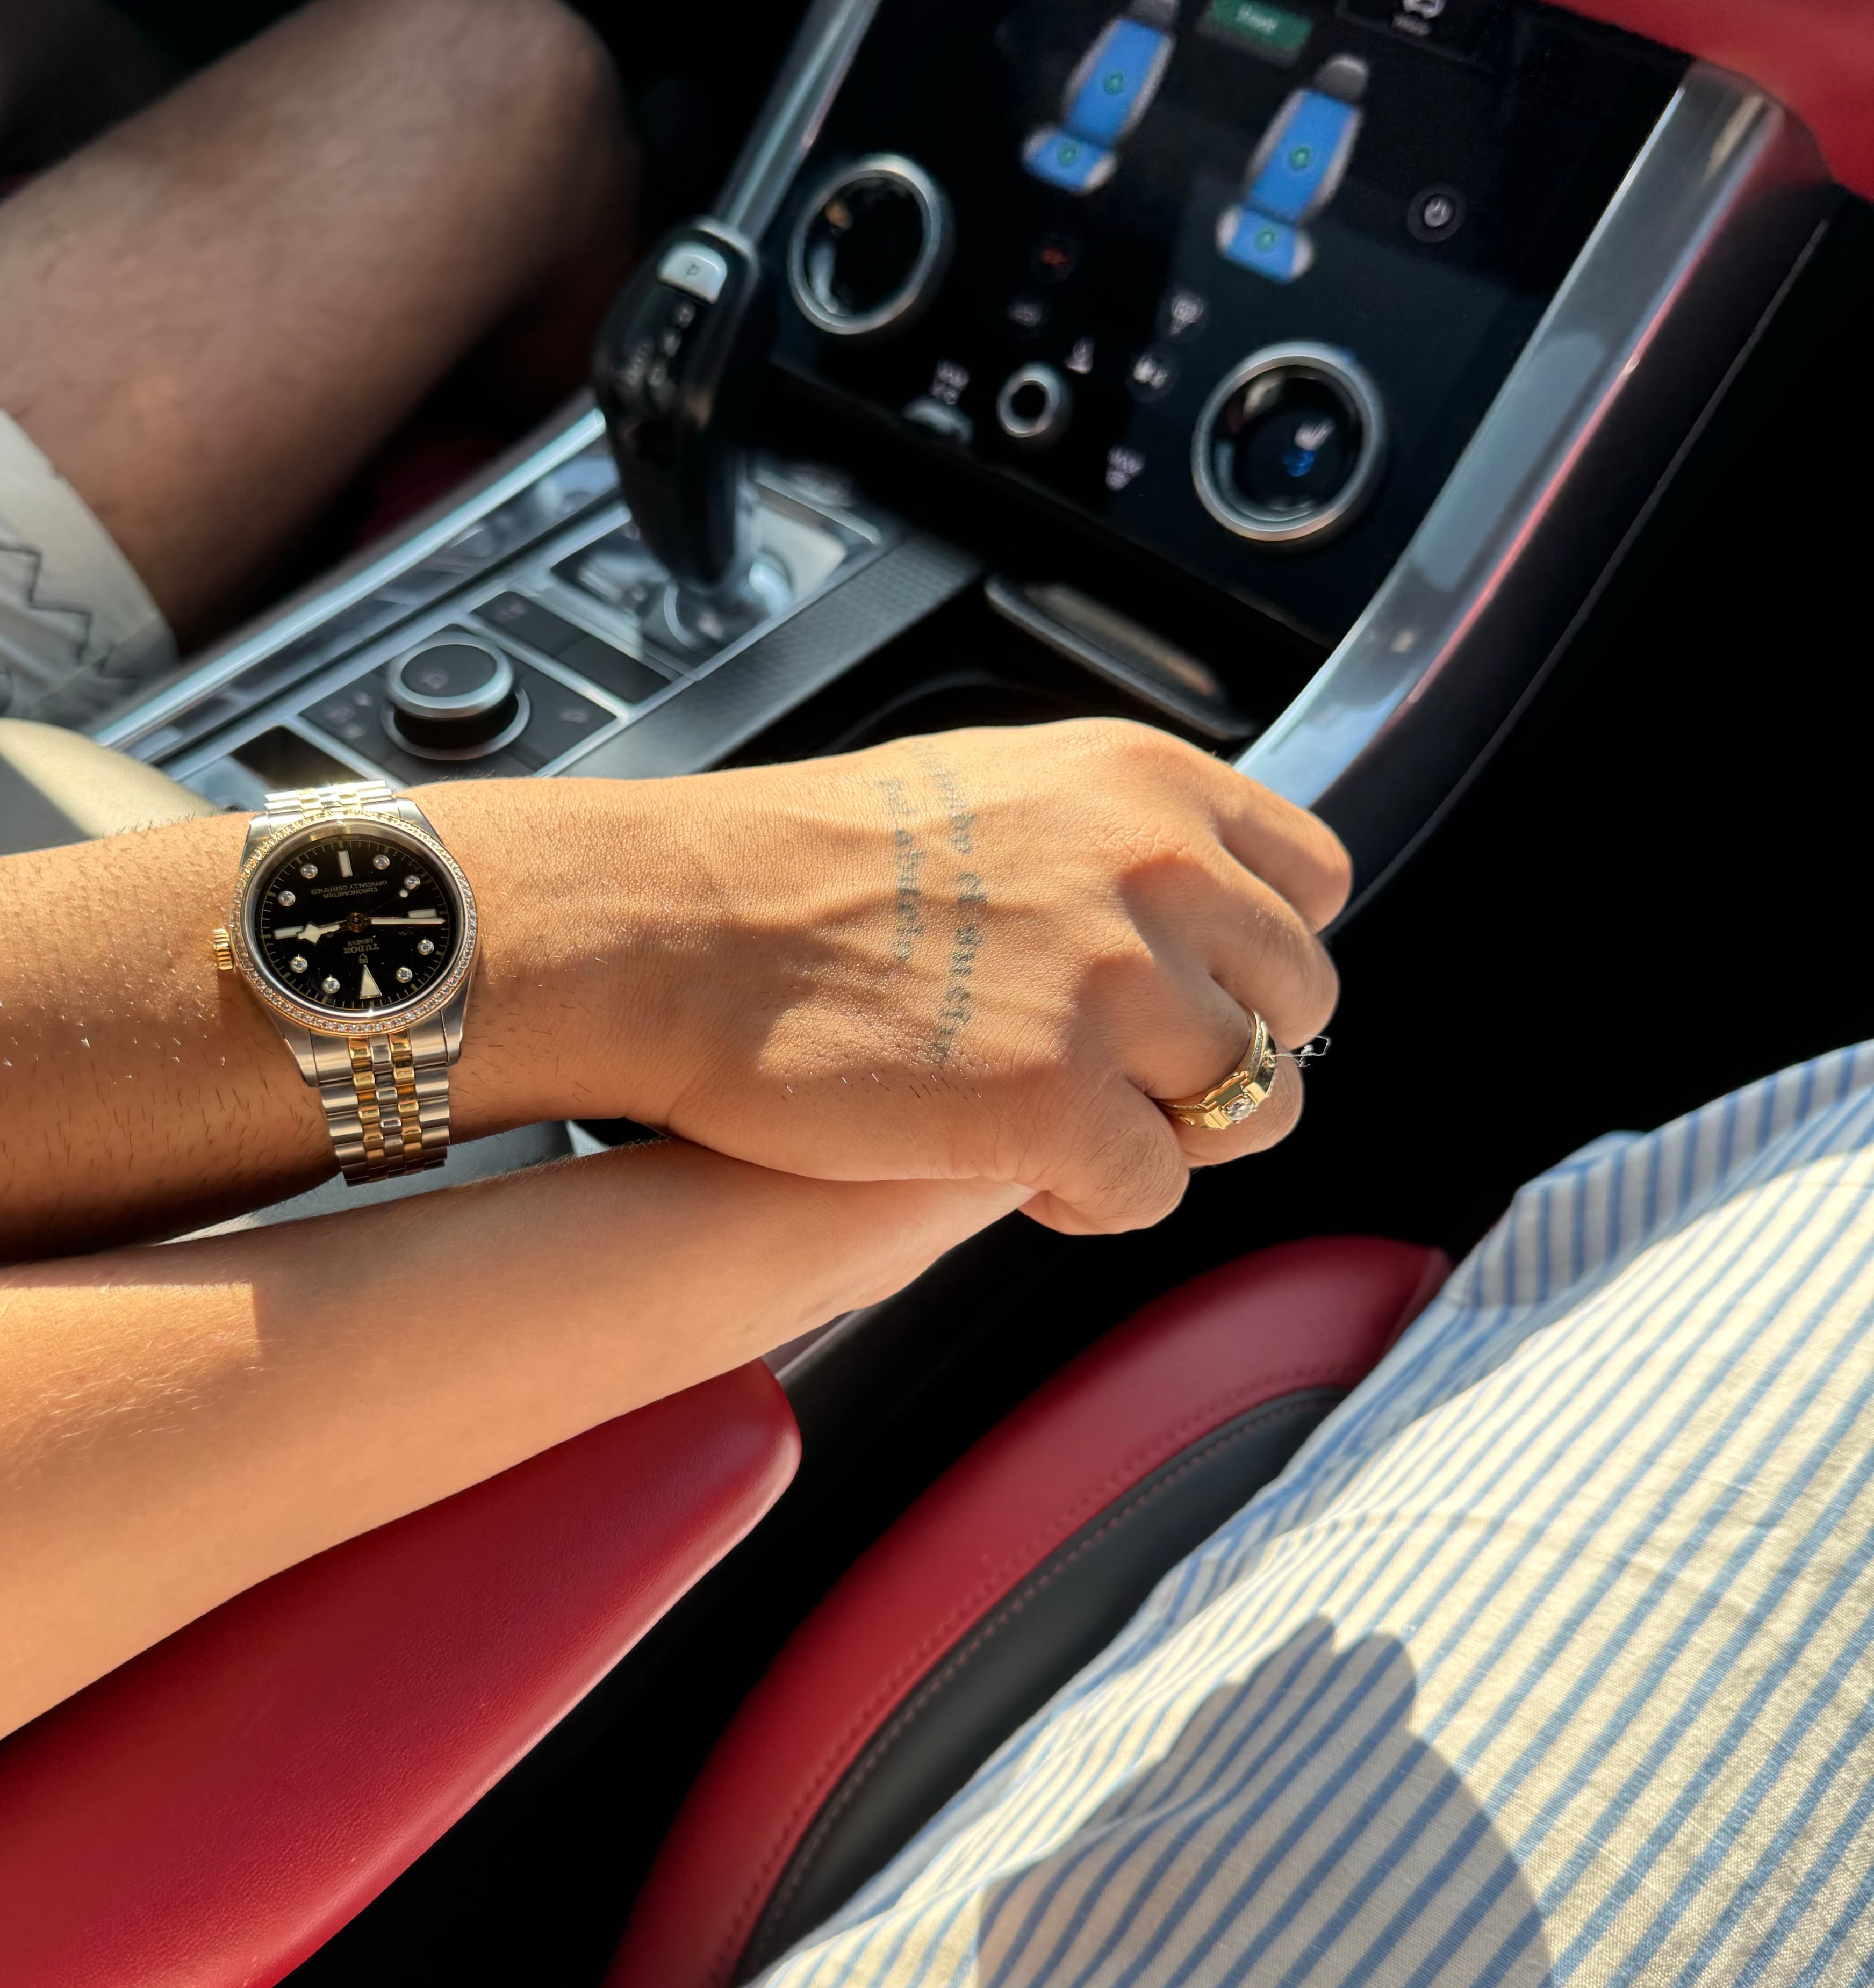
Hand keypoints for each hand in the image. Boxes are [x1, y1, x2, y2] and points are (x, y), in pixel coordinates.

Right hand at [446, 718, 1349, 1235]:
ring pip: (1252, 1107)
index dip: (1255, 955)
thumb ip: (1108, 845)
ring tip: (1066, 1132)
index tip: (1197, 991)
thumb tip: (1178, 920)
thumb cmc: (793, 871)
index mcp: (1145, 784)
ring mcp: (1117, 990)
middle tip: (1117, 1080)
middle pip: (1296, 1002)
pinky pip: (1155, 1193)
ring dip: (1167, 1136)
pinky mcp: (1062, 1106)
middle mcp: (1156, 873)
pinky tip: (1019, 1175)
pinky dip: (1096, 1204)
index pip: (1312, 881)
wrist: (675, 929)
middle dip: (1219, 1056)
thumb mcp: (992, 790)